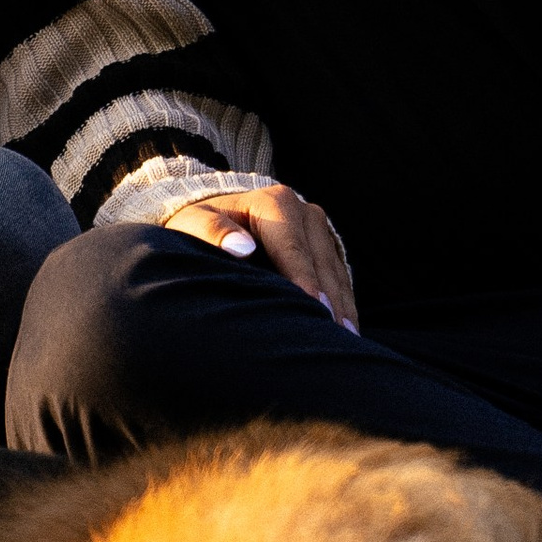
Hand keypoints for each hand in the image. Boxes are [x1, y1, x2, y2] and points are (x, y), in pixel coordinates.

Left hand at [159, 184, 358, 330]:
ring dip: (342, 304)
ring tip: (346, 338)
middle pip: (320, 262)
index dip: (304, 279)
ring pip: (335, 270)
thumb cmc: (201, 224)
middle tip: (336, 334)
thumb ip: (211, 231)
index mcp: (275, 203)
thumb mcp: (194, 222)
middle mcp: (303, 211)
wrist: (218, 215)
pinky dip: (344, 301)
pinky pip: (340, 275)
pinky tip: (348, 329)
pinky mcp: (326, 245)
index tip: (315, 308)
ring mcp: (318, 228)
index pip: (293, 248)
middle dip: (329, 298)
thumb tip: (241, 247)